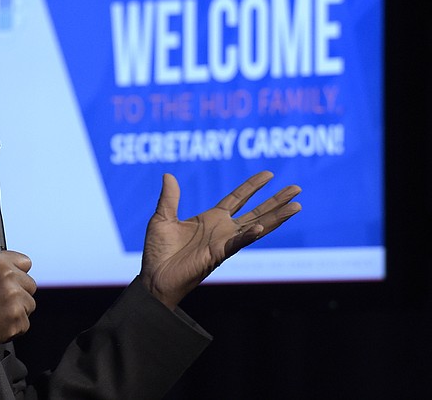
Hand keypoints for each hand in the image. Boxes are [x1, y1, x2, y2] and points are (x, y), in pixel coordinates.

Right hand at [0, 250, 35, 356]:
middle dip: (19, 294)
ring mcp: (14, 297)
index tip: (12, 282)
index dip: (18, 274)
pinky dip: (13, 328)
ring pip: (29, 305)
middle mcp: (8, 276)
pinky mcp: (17, 319)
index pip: (25, 262)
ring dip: (16, 312)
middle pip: (30, 285)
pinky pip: (24, 324)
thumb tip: (15, 273)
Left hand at [140, 170, 300, 309]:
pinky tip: (261, 227)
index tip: (269, 174)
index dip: (252, 186)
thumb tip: (168, 175)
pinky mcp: (217, 255)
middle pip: (256, 211)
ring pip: (256, 227)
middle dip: (276, 201)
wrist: (154, 278)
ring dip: (276, 217)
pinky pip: (237, 243)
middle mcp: (222, 230)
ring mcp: (223, 243)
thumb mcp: (162, 218)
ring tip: (297, 206)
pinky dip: (249, 235)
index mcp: (210, 219)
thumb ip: (170, 198)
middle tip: (297, 188)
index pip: (237, 198)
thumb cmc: (158, 252)